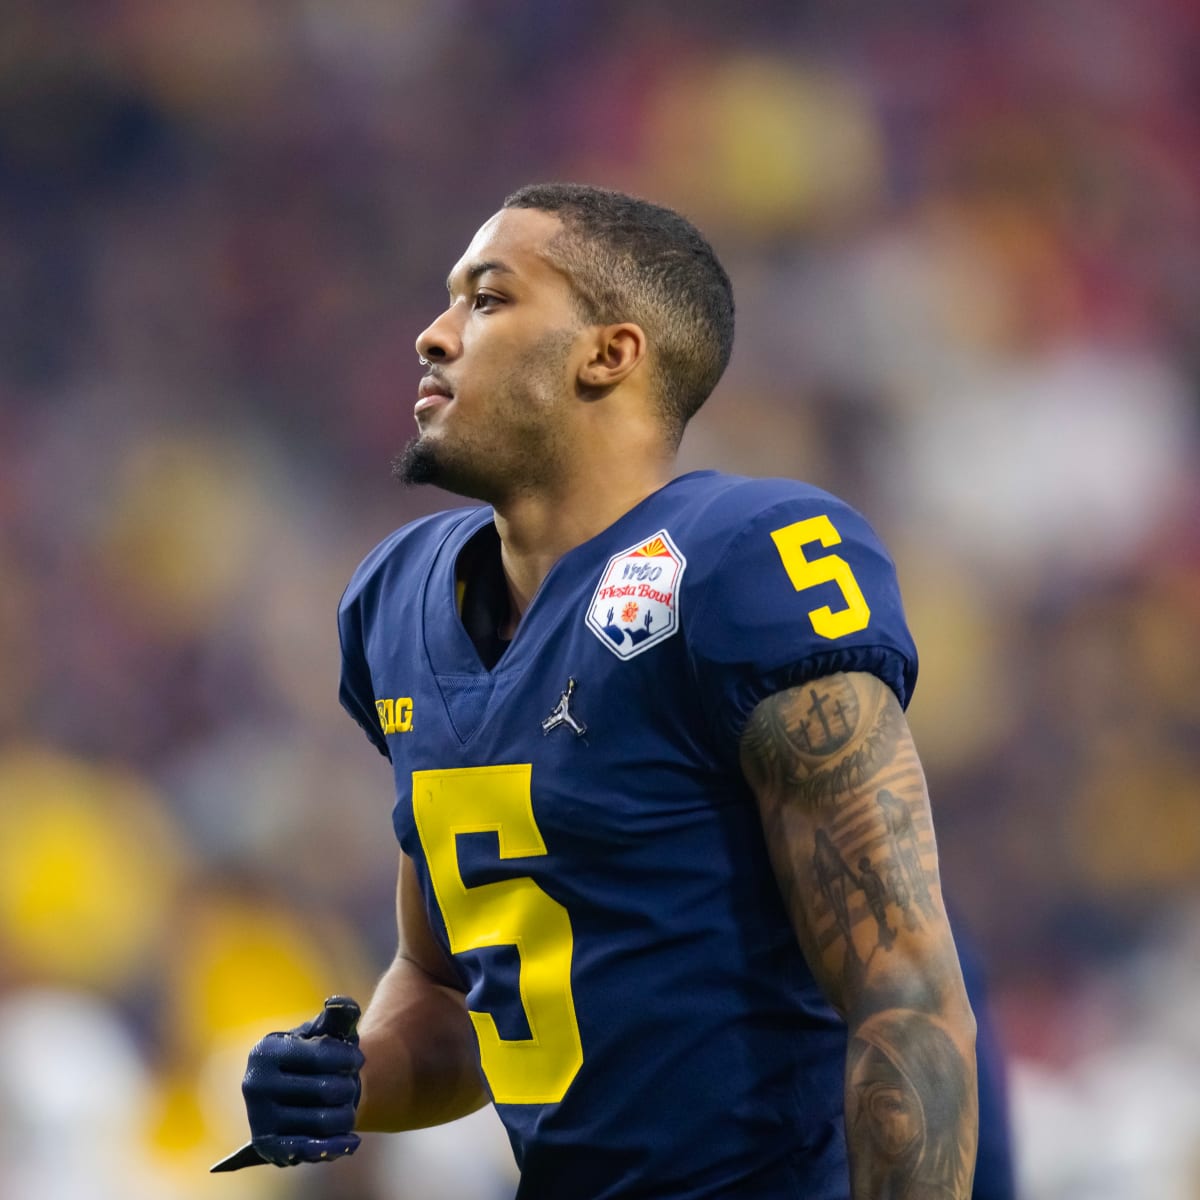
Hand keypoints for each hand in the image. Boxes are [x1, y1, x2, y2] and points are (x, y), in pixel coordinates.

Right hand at [240, 997, 363, 1166]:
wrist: (301, 1087)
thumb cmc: (318, 1053)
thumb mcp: (327, 1029)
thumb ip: (339, 1013)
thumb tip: (340, 1003)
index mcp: (265, 1051)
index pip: (319, 1055)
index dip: (348, 1057)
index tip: (359, 1059)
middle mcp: (255, 1084)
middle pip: (324, 1091)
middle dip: (348, 1087)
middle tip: (352, 1085)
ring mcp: (259, 1118)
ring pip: (321, 1122)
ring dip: (346, 1115)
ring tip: (350, 1107)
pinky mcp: (268, 1147)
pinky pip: (307, 1150)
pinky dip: (333, 1147)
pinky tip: (352, 1142)